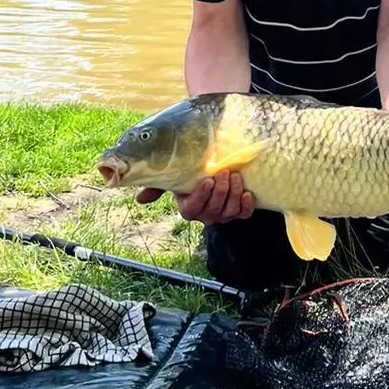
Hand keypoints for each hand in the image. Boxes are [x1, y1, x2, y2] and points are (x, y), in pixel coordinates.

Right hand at [136, 170, 255, 224]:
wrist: (213, 173)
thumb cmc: (191, 175)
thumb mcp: (174, 178)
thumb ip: (158, 186)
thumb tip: (140, 199)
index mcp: (188, 208)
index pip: (192, 209)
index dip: (201, 196)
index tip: (207, 179)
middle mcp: (205, 215)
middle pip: (213, 210)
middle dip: (220, 191)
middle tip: (224, 172)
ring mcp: (222, 216)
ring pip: (229, 212)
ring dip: (234, 194)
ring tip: (235, 176)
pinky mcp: (238, 212)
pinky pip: (244, 214)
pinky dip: (247, 205)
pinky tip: (248, 193)